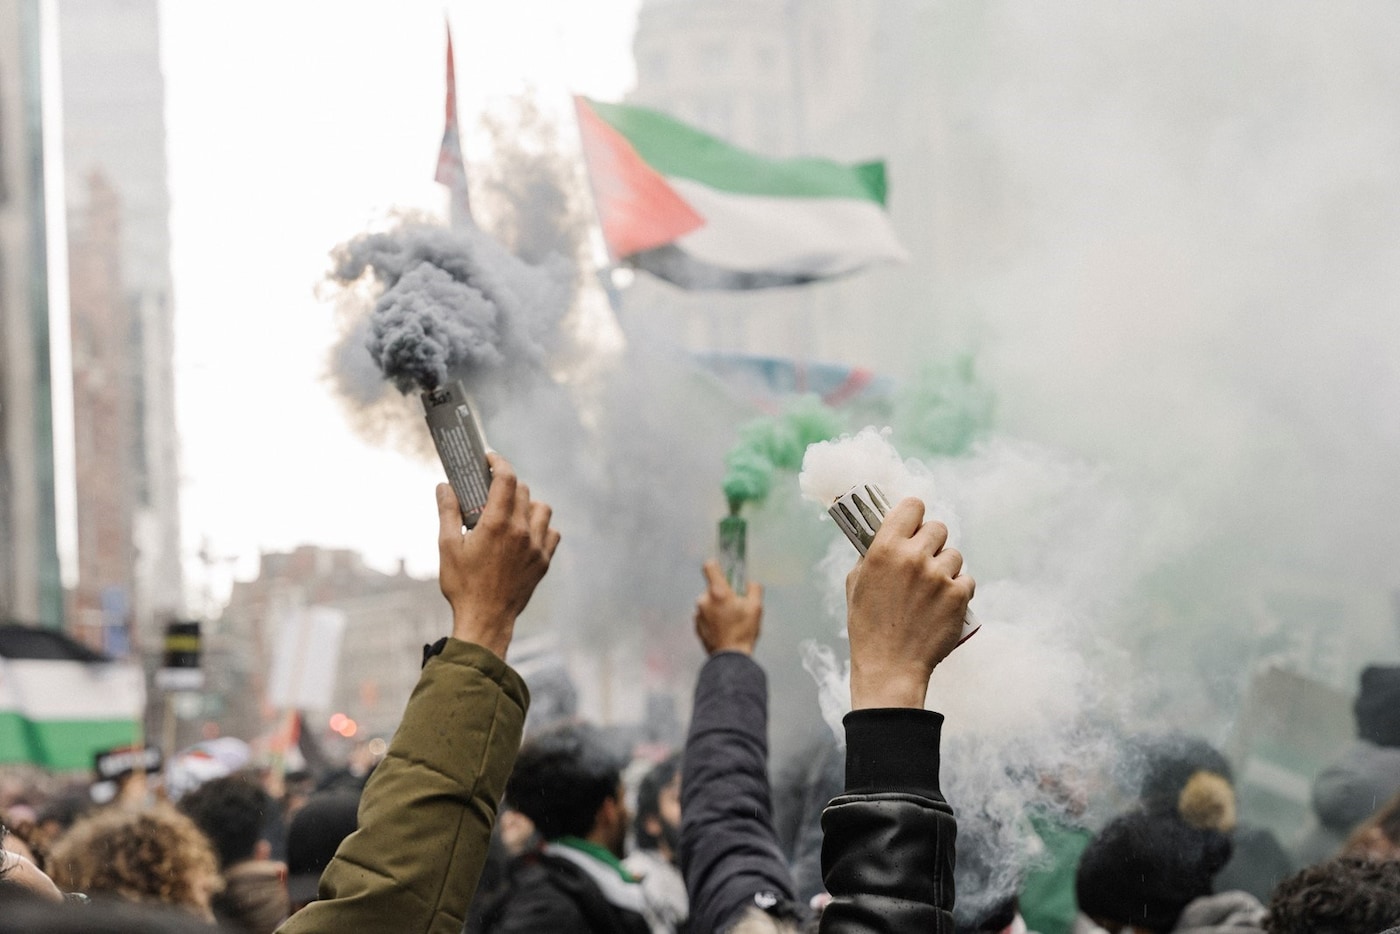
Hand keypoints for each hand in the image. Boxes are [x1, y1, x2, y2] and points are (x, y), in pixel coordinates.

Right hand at [438, 453, 560, 658]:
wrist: (485, 619)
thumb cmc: (462, 585)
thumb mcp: (447, 547)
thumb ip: (448, 512)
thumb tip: (444, 486)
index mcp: (496, 524)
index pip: (506, 479)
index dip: (499, 462)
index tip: (490, 458)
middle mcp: (521, 531)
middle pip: (523, 490)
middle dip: (507, 485)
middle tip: (491, 491)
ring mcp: (536, 547)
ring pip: (542, 509)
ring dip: (528, 504)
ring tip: (511, 513)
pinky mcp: (544, 561)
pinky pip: (552, 533)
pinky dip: (542, 527)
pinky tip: (526, 534)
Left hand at [694, 560, 763, 655]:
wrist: (730, 658)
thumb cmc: (743, 632)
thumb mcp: (756, 608)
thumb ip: (754, 590)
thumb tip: (751, 584)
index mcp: (718, 592)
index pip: (709, 567)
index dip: (716, 565)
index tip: (721, 568)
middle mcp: (704, 600)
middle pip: (713, 588)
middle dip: (723, 594)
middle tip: (735, 607)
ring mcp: (698, 613)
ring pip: (709, 603)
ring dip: (717, 608)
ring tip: (730, 622)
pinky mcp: (696, 625)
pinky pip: (705, 616)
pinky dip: (712, 619)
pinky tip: (723, 629)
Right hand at [845, 497, 972, 708]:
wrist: (890, 666)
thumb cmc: (868, 626)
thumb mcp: (856, 583)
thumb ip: (872, 554)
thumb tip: (887, 533)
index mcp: (885, 548)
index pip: (912, 505)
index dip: (914, 514)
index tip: (913, 524)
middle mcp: (914, 557)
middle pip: (938, 527)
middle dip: (932, 542)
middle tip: (923, 560)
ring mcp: (939, 576)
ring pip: (954, 554)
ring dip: (946, 567)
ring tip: (931, 589)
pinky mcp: (958, 596)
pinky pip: (967, 579)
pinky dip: (958, 590)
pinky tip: (942, 604)